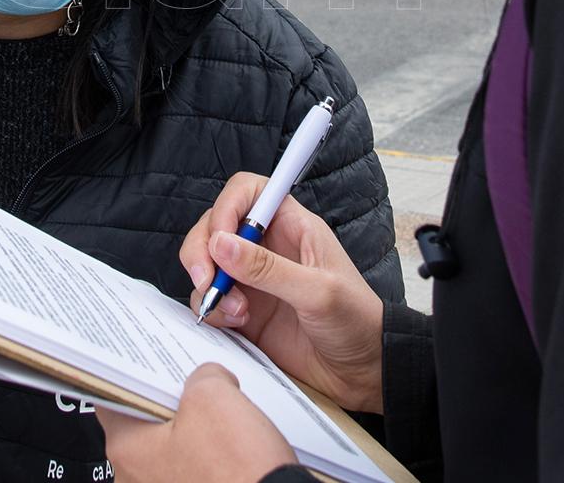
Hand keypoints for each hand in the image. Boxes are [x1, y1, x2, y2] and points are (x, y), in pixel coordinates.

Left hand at [100, 363, 293, 482]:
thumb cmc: (236, 470)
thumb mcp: (215, 396)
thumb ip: (201, 376)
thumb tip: (207, 379)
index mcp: (127, 449)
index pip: (114, 399)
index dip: (135, 376)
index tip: (152, 364)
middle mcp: (135, 479)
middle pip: (144, 425)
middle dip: (170, 404)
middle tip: (198, 387)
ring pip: (170, 450)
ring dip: (192, 432)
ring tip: (224, 418)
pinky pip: (191, 472)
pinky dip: (207, 458)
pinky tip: (233, 447)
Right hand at [182, 173, 385, 413]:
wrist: (361, 371)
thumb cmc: (356, 321)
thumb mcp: (318, 291)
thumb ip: (268, 268)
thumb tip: (221, 243)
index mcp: (292, 226)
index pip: (247, 192)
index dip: (226, 206)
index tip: (220, 236)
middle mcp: (267, 247)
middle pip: (215, 226)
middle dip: (202, 249)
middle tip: (207, 279)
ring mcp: (252, 279)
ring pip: (206, 264)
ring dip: (209, 286)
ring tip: (238, 311)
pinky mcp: (242, 310)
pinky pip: (210, 300)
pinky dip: (213, 310)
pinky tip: (238, 323)